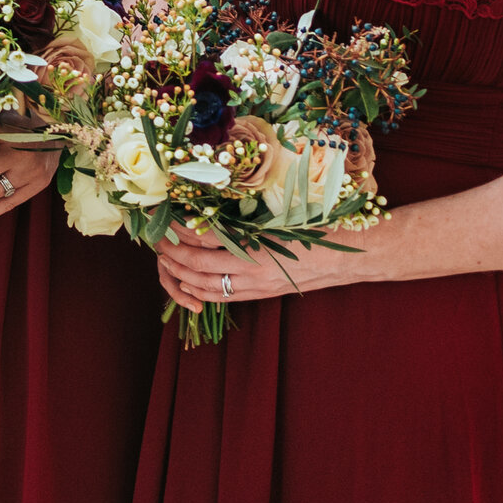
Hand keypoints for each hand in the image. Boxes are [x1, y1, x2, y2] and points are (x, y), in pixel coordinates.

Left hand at [154, 223, 354, 315]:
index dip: (181, 227)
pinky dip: (199, 291)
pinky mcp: (260, 294)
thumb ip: (243, 214)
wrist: (347, 255)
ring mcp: (256, 286)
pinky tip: (186, 283)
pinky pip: (222, 297)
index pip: (205, 237)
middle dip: (172, 252)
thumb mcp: (277, 213)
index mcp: (256, 246)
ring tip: (165, 258)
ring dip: (180, 272)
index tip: (165, 214)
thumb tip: (207, 205)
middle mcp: (253, 271)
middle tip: (156, 237)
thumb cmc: (315, 225)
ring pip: (206, 285)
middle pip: (198, 264)